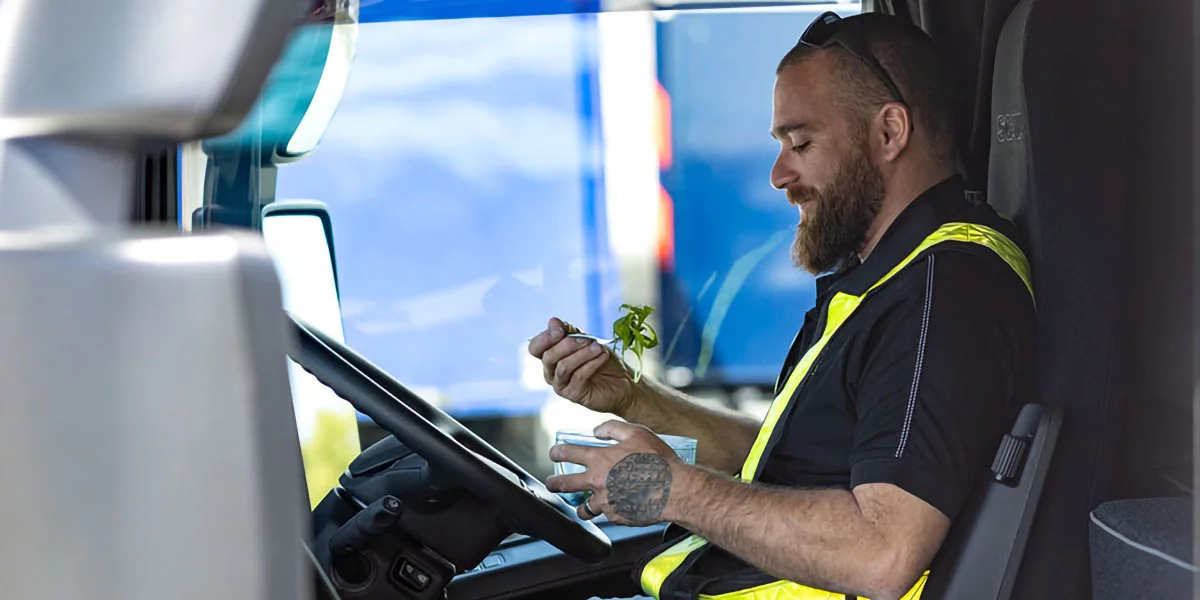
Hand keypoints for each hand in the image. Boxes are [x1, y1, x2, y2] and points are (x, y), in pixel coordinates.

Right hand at [528, 317, 636, 414]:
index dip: (545, 338)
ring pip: (563, 367)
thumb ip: (570, 332)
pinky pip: (579, 376)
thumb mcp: (587, 341)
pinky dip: (591, 363)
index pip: (535, 348)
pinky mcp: (574, 395)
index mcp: (550, 357)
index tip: (560, 329)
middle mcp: (551, 373)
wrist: (622, 382)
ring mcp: (561, 385)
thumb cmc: (602, 360)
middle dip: (568, 344)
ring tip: (599, 347)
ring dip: (582, 354)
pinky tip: (603, 356)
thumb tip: (552, 321)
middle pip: (548, 357)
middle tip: (587, 339)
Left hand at [545, 420, 684, 525]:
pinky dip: (610, 511)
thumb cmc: (658, 460)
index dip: (558, 452)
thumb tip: (597, 430)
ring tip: (582, 507)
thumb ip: (613, 428)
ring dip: (582, 507)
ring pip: (585, 508)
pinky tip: (618, 508)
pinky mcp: (617, 516)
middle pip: (566, 483)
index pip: (570, 453)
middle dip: (555, 482)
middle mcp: (597, 481)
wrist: (673, 489)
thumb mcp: (637, 433)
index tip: (553, 453)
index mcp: (600, 459)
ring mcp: (606, 502)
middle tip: (551, 483)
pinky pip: (608, 515)